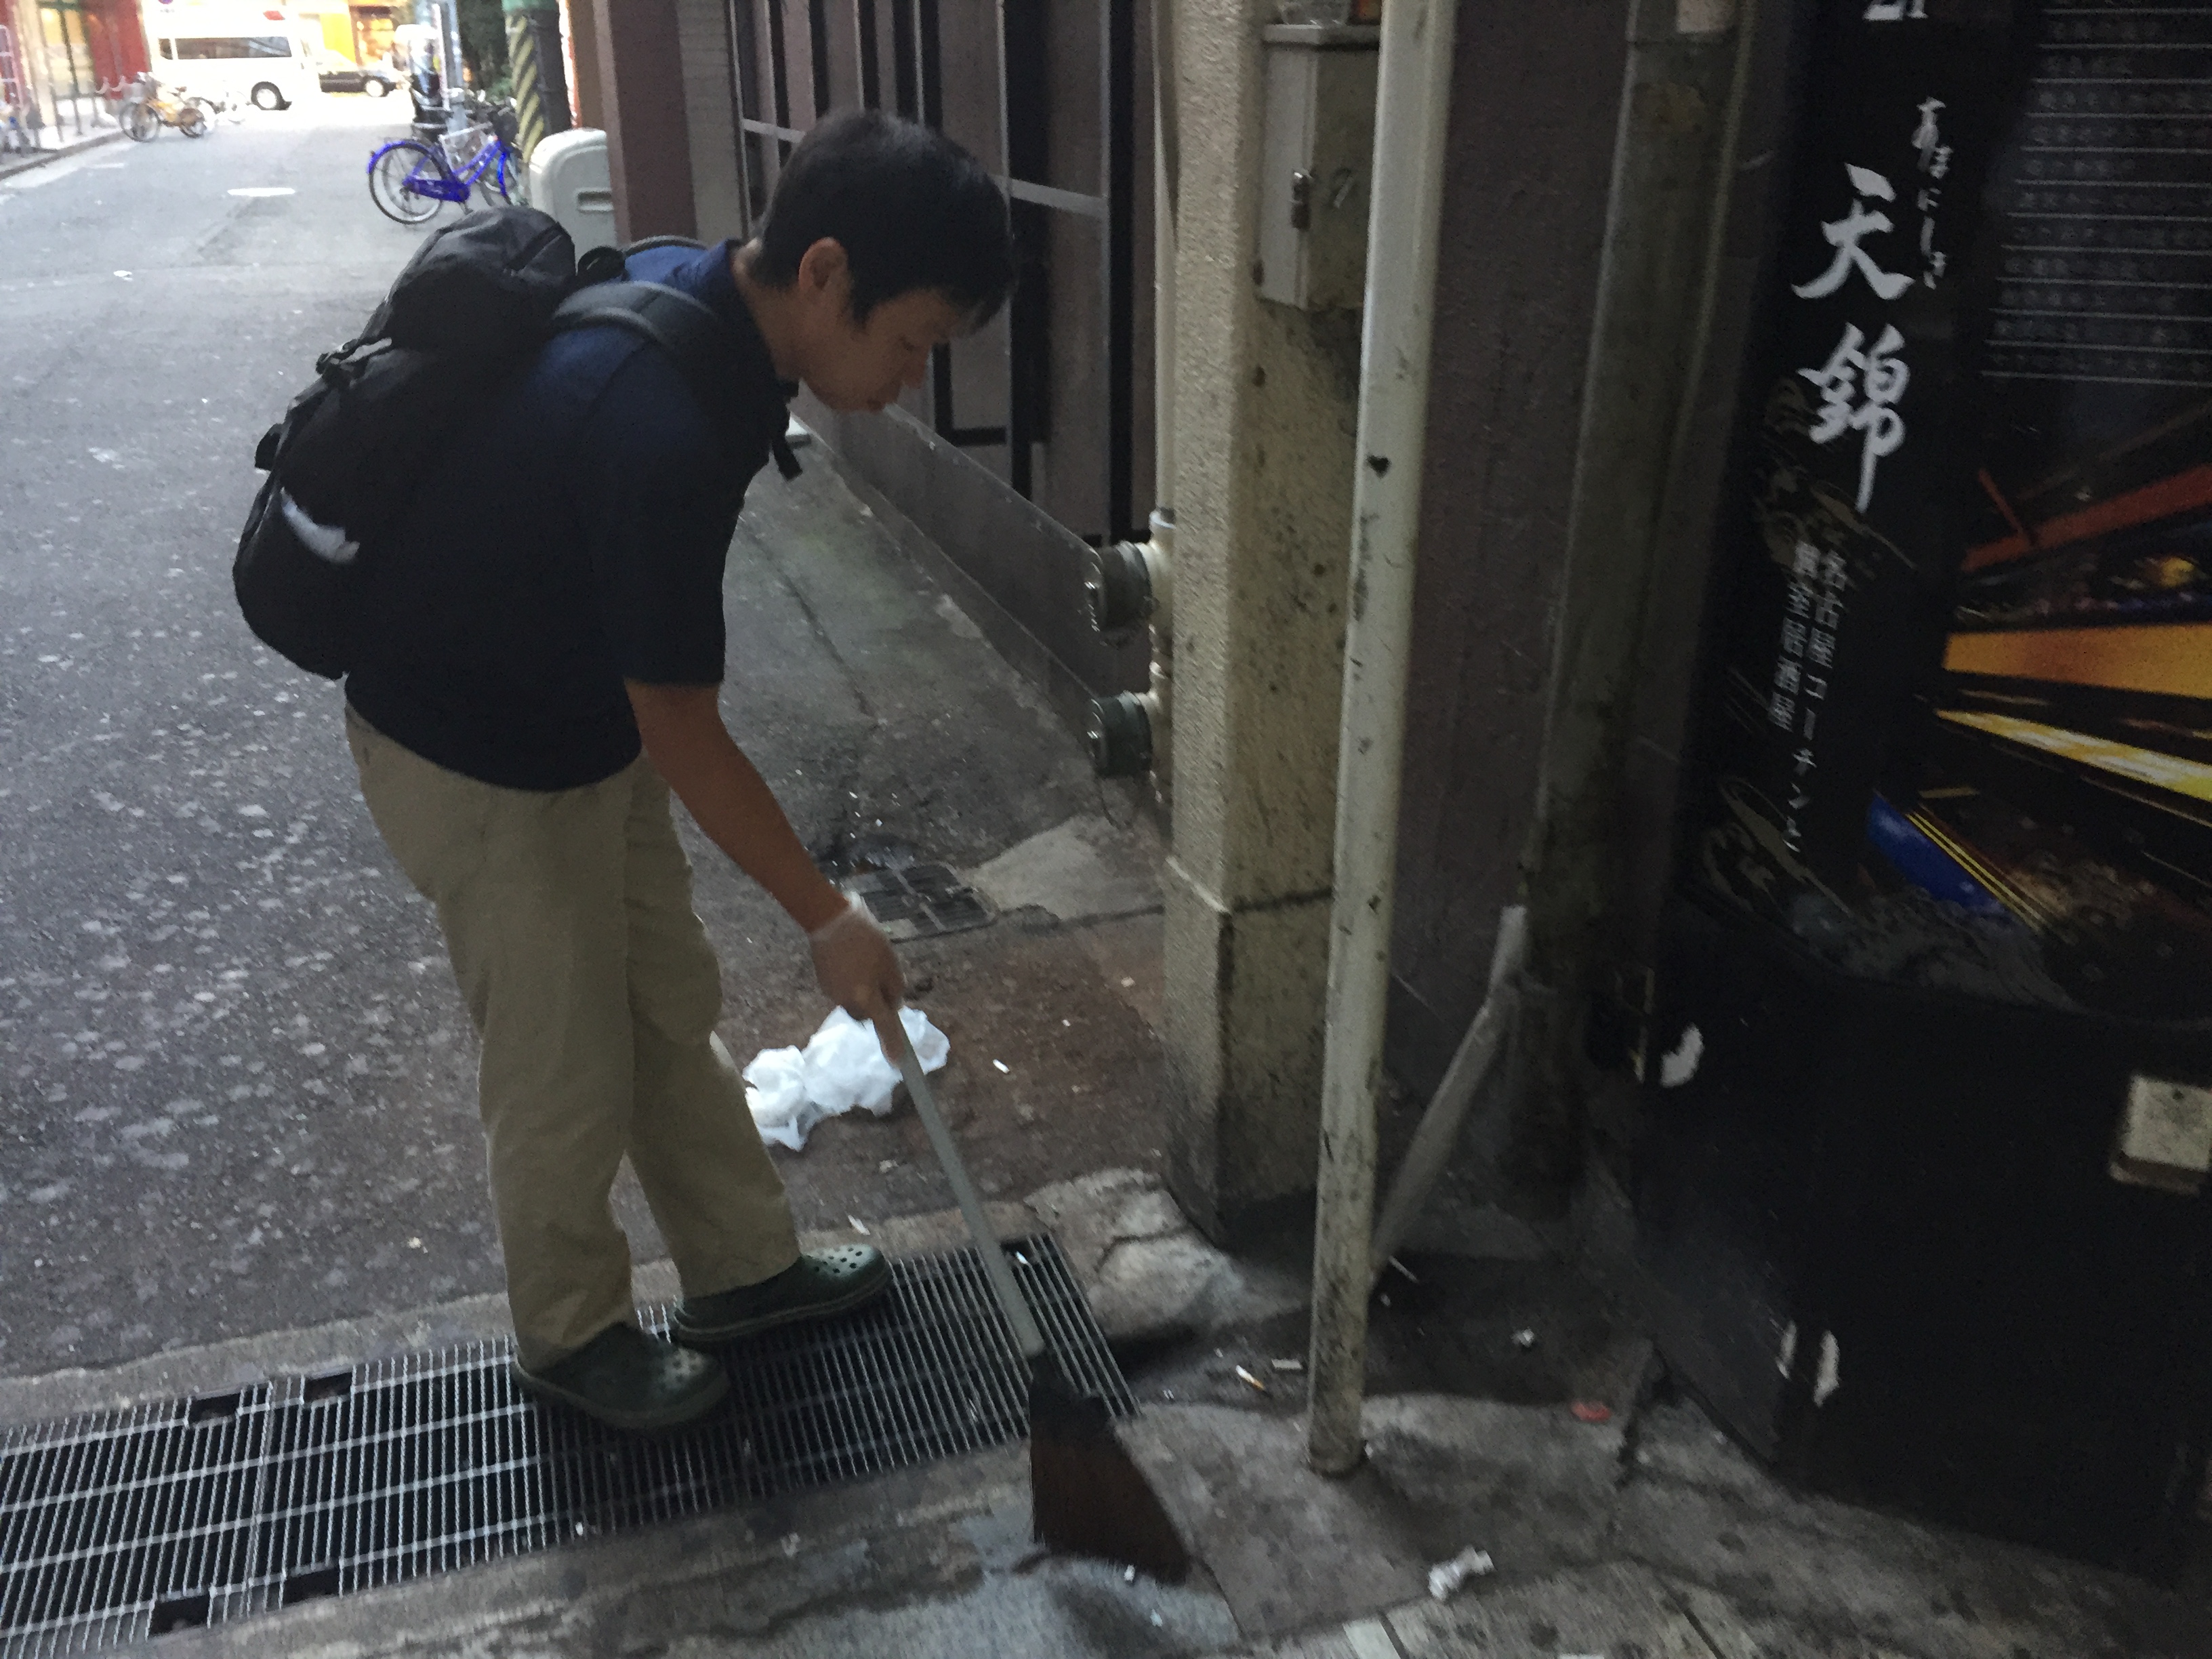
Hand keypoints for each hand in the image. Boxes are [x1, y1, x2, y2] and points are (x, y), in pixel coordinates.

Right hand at [808, 896, 906, 1058]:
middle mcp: (846, 1001)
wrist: (829, 919)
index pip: (884, 1025)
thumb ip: (894, 988)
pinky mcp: (823, 983)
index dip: (893, 1043)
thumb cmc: (866, 939)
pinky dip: (851, 981)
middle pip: (868, 1012)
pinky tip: (851, 959)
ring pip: (855, 1000)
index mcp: (865, 997)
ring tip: (865, 961)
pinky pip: (844, 989)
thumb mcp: (889, 962)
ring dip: (863, 989)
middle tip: (882, 975)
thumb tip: (892, 1003)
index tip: (898, 1063)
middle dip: (876, 1001)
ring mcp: (832, 993)